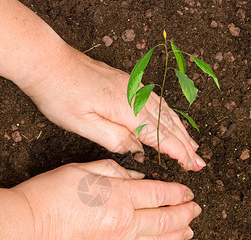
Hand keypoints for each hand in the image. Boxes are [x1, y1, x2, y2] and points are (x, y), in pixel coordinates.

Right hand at [15, 159, 200, 239]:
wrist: (25, 226)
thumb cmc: (51, 194)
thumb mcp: (84, 170)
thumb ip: (116, 172)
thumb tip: (137, 177)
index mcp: (119, 197)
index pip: (160, 194)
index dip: (178, 193)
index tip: (188, 192)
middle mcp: (123, 224)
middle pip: (165, 220)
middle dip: (185, 214)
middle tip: (196, 210)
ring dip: (176, 236)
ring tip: (188, 231)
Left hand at [21, 46, 205, 170]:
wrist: (50, 63)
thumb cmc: (61, 94)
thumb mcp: (83, 125)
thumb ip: (114, 139)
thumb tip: (135, 149)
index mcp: (126, 109)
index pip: (160, 135)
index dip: (177, 152)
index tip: (191, 165)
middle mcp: (136, 97)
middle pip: (168, 124)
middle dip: (186, 145)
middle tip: (199, 161)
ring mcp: (133, 88)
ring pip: (166, 112)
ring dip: (182, 131)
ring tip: (193, 145)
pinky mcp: (128, 84)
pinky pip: (157, 102)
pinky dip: (170, 116)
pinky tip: (173, 122)